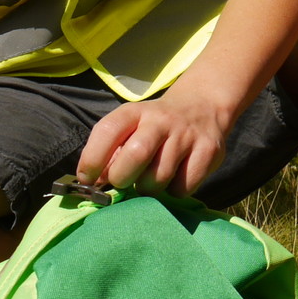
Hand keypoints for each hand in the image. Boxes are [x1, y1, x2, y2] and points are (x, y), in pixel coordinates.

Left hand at [77, 92, 229, 196]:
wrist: (202, 107)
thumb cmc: (154, 127)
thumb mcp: (130, 127)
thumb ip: (111, 152)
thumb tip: (95, 183)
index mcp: (135, 112)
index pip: (107, 130)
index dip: (92, 159)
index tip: (88, 179)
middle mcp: (161, 120)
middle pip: (136, 155)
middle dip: (122, 179)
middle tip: (124, 182)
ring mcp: (187, 135)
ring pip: (160, 177)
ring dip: (149, 188)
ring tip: (151, 178)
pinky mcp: (209, 151)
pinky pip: (183, 187)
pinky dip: (175, 191)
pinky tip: (175, 178)